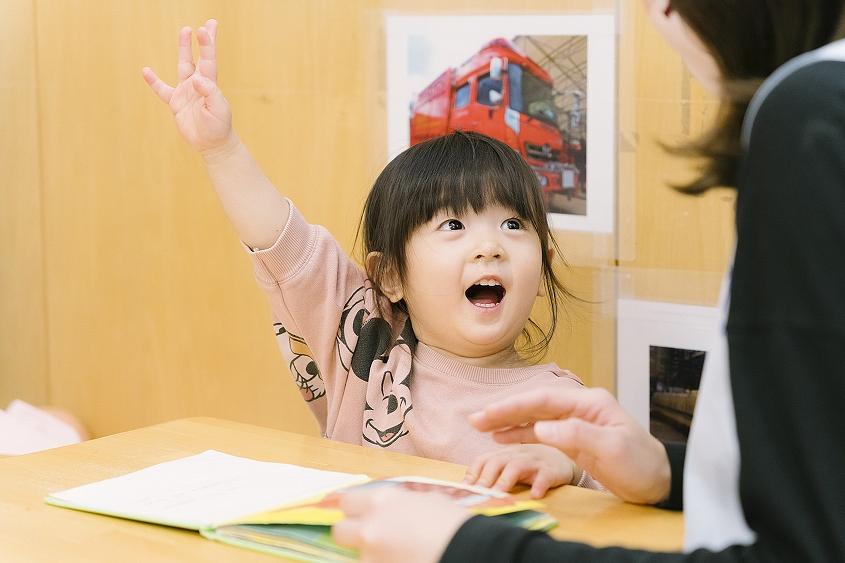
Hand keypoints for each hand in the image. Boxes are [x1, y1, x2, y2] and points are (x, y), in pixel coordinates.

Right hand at [142, 20, 234, 153]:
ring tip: (183, 32)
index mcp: (210, 85)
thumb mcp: (218, 110)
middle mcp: (199, 85)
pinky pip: (162, 90)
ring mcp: (187, 92)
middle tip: (204, 25)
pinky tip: (146, 71)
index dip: (207, 45)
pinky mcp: (176, 103)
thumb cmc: (219, 127)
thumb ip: (210, 93)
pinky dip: (154, 82)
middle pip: (200, 58)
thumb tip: (197, 80)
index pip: (209, 60)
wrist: (212, 144)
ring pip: (183, 67)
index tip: (205, 29)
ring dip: (183, 50)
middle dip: (202, 42)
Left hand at [332, 488, 470, 562]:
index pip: (347, 502)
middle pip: (340, 531)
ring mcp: (372, 555)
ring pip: (359, 554)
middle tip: (370, 536)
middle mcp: (370, 526)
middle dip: (352, 534)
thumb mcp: (426, 500)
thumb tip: (395, 507)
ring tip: (398, 551)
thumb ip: (402, 503)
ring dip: (373, 553)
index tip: (361, 513)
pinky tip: (403, 559)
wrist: (467, 550)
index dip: (354, 509)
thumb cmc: (452, 521)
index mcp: (382, 501)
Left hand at [463, 444, 575, 497]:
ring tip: (499, 494)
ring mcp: (533, 461)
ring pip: (517, 466)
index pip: (484, 460)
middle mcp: (516, 454)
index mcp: (504, 454)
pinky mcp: (551, 470)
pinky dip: (539, 485)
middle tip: (478, 493)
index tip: (464, 488)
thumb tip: (467, 489)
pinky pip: (544, 476)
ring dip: (506, 480)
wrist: (562, 460)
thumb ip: (492, 473)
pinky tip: (535, 495)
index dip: (473, 473)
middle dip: (486, 477)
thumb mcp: (509, 466)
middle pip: (497, 461)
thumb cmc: (529, 466)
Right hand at [469, 387, 670, 504]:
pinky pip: (541, 432)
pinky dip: (521, 433)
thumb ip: (577, 435)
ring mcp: (575, 422)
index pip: (544, 399)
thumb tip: (542, 428)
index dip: (514, 406)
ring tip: (482, 426)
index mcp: (589, 402)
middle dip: (504, 410)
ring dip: (508, 421)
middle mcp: (579, 407)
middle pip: (535, 405)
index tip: (490, 413)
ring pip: (534, 417)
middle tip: (475, 418)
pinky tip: (503, 437)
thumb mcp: (612, 448)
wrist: (656, 481)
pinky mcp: (573, 438)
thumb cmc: (640, 463)